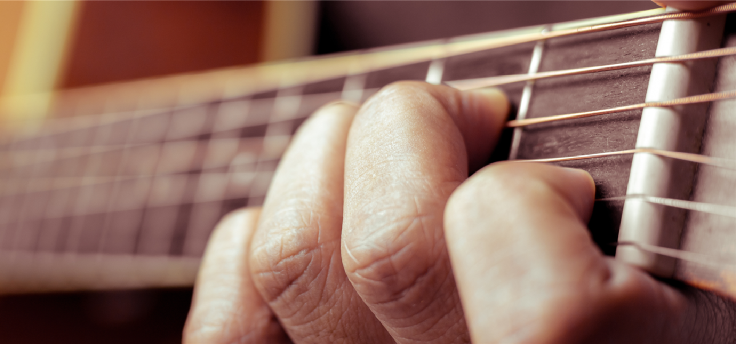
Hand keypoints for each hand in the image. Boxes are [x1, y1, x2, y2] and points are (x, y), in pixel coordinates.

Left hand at [184, 0, 735, 333]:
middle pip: (391, 253)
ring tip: (377, 151)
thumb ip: (680, 115)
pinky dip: (246, 243)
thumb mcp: (688, 211)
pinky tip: (307, 217)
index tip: (555, 179)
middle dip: (413, 128)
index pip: (552, 311)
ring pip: (295, 260)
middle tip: (457, 117)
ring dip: (325, 159)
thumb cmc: (630, 283)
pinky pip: (229, 325)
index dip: (531, 206)